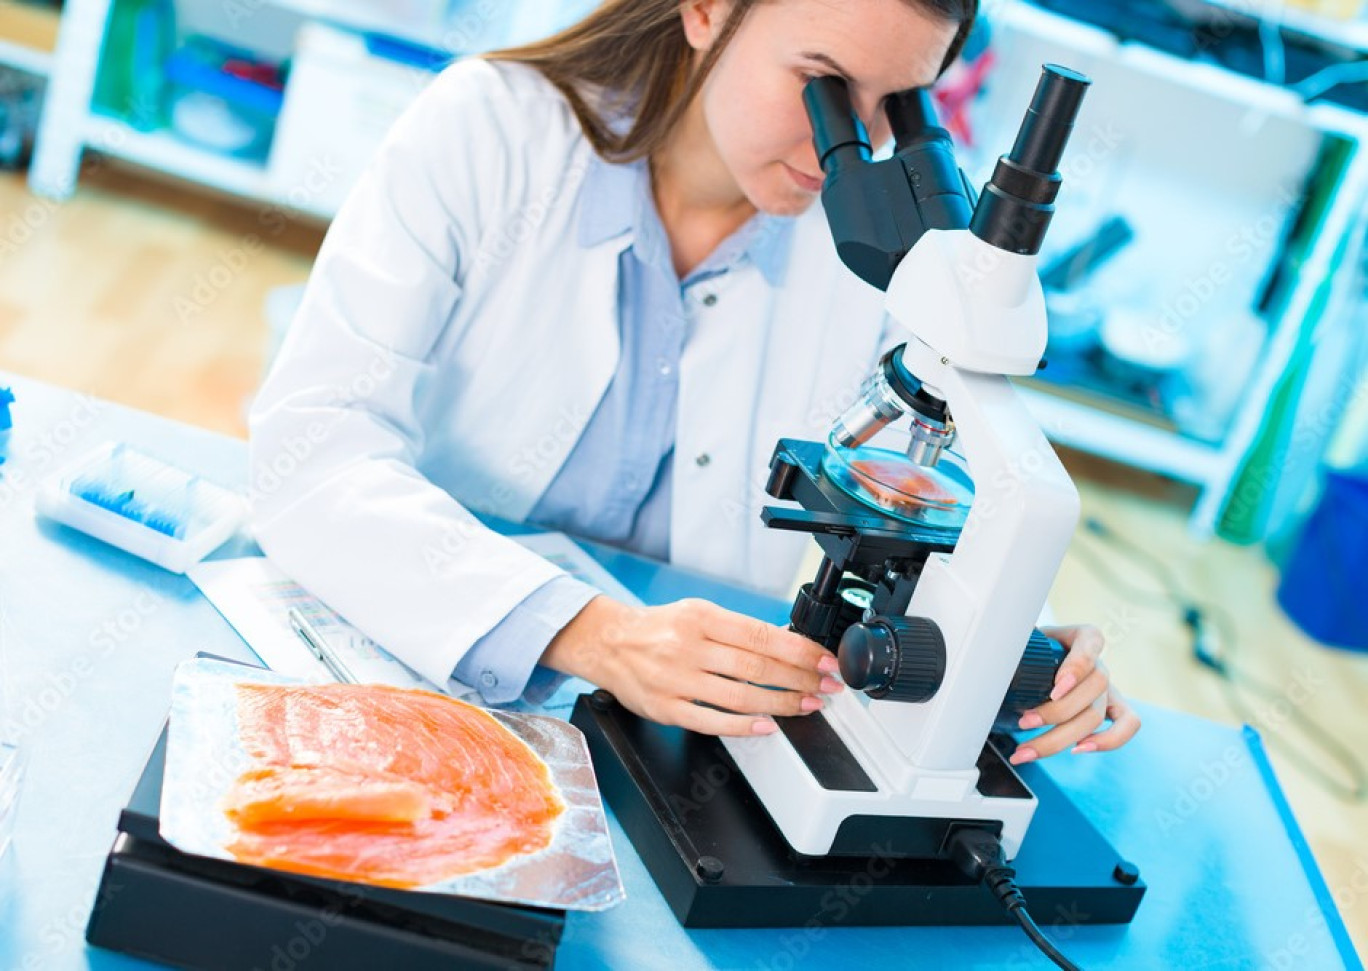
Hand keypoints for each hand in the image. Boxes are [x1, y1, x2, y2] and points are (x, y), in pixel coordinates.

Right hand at [541, 596, 842, 736]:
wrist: (608, 643)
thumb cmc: (659, 629)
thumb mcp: (698, 613)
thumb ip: (737, 630)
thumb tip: (787, 645)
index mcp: (701, 618)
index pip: (762, 635)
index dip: (800, 650)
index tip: (826, 661)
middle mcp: (688, 646)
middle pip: (756, 667)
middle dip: (800, 679)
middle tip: (827, 687)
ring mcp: (676, 679)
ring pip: (740, 696)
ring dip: (781, 704)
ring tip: (806, 705)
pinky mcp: (665, 708)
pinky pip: (711, 721)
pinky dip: (743, 727)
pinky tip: (767, 727)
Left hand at [1009, 624, 1140, 764]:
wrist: (1042, 660)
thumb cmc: (1034, 651)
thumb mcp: (1026, 642)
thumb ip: (1020, 649)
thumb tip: (991, 662)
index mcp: (1082, 636)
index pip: (1091, 642)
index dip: (1077, 668)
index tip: (1055, 688)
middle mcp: (1099, 662)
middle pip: (1094, 688)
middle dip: (1057, 711)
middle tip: (1024, 722)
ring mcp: (1108, 687)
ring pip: (1097, 715)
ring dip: (1061, 737)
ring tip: (1027, 749)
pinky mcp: (1113, 708)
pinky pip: (1127, 725)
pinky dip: (1108, 740)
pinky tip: (1077, 749)